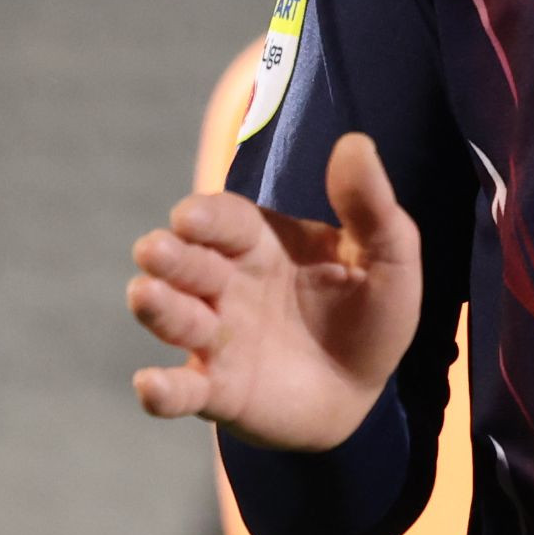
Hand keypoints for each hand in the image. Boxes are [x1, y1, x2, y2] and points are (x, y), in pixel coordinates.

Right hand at [127, 131, 422, 449]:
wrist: (363, 389)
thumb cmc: (369, 314)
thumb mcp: (388, 258)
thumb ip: (371, 206)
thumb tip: (356, 142)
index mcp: (258, 244)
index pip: (222, 220)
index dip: (205, 216)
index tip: (191, 216)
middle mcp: (225, 286)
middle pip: (186, 263)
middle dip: (168, 256)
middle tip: (154, 250)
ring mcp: (216, 340)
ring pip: (174, 318)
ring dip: (157, 308)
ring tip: (145, 295)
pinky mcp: (217, 392)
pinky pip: (182, 391)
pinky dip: (160, 390)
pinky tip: (150, 386)